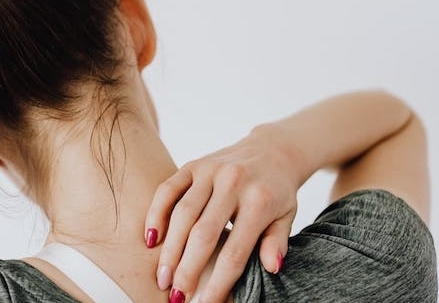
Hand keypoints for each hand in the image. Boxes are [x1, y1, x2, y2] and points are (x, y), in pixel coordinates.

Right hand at [145, 125, 304, 302]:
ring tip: (161, 277)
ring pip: (182, 214)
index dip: (219, 282)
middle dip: (187, 270)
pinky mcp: (193, 164)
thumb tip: (271, 268)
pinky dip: (156, 214)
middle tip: (176, 296)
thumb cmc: (278, 191)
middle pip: (203, 234)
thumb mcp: (287, 217)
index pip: (235, 251)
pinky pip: (168, 190)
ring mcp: (210, 171)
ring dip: (169, 249)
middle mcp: (233, 183)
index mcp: (259, 201)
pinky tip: (151, 239)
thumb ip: (276, 242)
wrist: (273, 150)